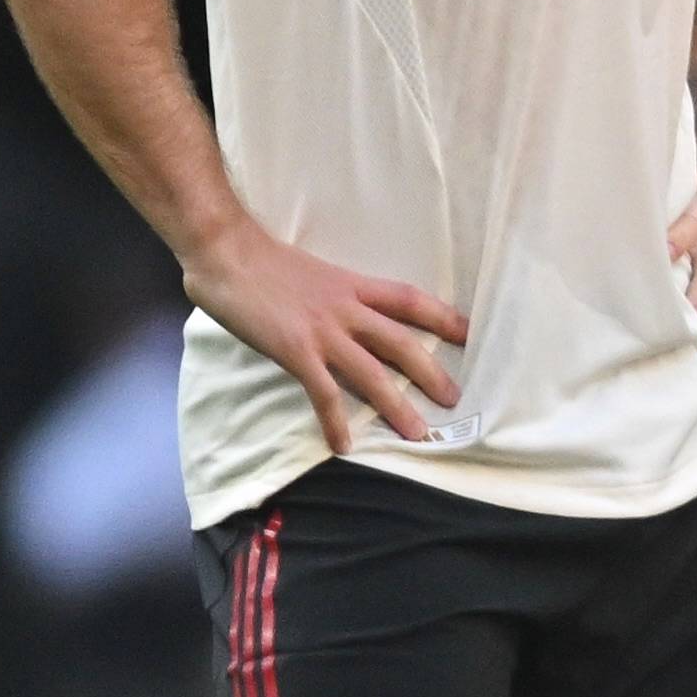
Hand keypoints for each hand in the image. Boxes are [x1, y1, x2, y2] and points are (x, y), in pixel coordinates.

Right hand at [189, 213, 465, 455]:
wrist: (226, 252)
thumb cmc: (263, 261)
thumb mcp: (315, 274)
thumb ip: (335, 296)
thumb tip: (347, 317)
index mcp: (354, 285)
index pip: (411, 300)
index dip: (444, 317)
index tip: (470, 334)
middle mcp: (347, 308)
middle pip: (402, 343)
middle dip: (431, 373)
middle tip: (454, 399)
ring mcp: (323, 331)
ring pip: (373, 373)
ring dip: (396, 405)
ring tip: (416, 433)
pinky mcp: (295, 351)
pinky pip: (324, 393)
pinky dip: (335, 421)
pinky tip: (343, 444)